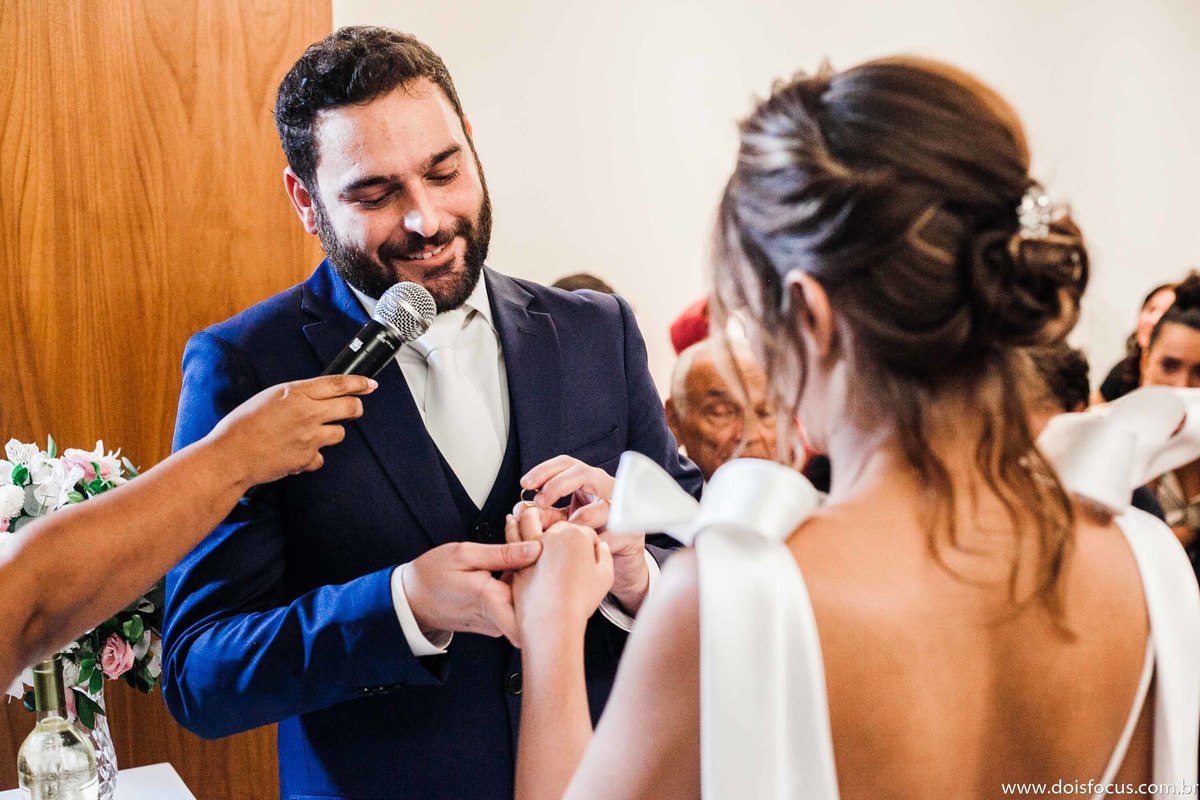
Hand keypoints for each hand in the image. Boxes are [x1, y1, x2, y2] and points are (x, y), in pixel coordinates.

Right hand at [208, 375, 376, 487]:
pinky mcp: (307, 457)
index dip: (359, 383)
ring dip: (332, 433)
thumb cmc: (242, 426)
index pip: (338, 384)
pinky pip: (321, 457)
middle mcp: (308, 412)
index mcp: (296, 393)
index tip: (370, 384)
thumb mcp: (269, 398)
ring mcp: (310, 436)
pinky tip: (298, 453)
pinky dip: (313, 456)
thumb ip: (296, 397)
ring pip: (340, 433)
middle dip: (356, 408)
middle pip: (350, 408)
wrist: (231, 456)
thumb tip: (314, 398)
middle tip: (354, 409)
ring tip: (313, 434)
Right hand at [404, 540, 542, 646]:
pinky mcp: (496, 623)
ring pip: (527, 601)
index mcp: (492, 600)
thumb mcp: (464, 554)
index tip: (553, 556)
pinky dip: (518, 584)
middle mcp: (499, 619)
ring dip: (530, 577)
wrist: (411, 601)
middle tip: (539, 545)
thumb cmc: (432, 575)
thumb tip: (536, 548)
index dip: (552, 578)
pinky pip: (515, 603)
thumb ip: (502, 553)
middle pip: (537, 599)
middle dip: (544, 573)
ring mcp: (498, 624)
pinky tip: (512, 565)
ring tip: (523, 551)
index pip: (538, 602)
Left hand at [506, 508, 612, 651]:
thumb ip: (604, 556)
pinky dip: (512, 528)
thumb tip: (601, 547)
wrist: (554, 620)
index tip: (589, 557)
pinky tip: (511, 525)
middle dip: (562, 528)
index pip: (585, 531)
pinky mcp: (518, 559)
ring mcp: (533, 545)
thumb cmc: (579, 600)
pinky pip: (512, 536)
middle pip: (559, 524)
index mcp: (577, 535)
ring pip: (530, 519)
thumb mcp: (605, 576)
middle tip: (564, 539)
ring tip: (529, 512)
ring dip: (531, 514)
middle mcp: (554, 535)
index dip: (590, 544)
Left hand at [516, 455, 649, 614]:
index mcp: (589, 482)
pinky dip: (595, 542)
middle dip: (558, 485)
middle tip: (540, 502)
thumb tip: (520, 509)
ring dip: (578, 519)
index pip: (566, 464)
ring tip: (566, 531)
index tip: (525, 484)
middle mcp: (607, 489)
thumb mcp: (564, 524)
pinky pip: (612, 535)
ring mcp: (623, 510)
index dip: (545, 470)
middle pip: (583, 473)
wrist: (620, 566)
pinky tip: (584, 550)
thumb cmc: (592, 538)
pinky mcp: (632, 533)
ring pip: (601, 505)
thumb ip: (545, 515)